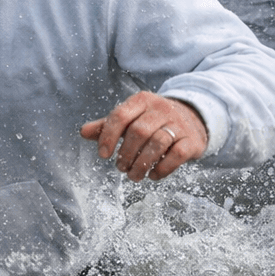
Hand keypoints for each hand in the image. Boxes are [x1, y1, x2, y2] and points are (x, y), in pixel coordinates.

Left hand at [81, 91, 206, 181]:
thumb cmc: (152, 121)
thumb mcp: (130, 118)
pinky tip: (152, 175)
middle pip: (138, 132)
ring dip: (141, 164)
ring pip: (157, 144)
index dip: (108, 136)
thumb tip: (83, 132)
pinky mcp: (192, 140)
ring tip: (133, 175)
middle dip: (126, 154)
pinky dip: (162, 168)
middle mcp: (161, 109)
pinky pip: (177, 155)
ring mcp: (179, 124)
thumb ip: (107, 125)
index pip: (120, 116)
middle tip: (120, 168)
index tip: (103, 155)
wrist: (193, 119)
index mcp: (141, 100)